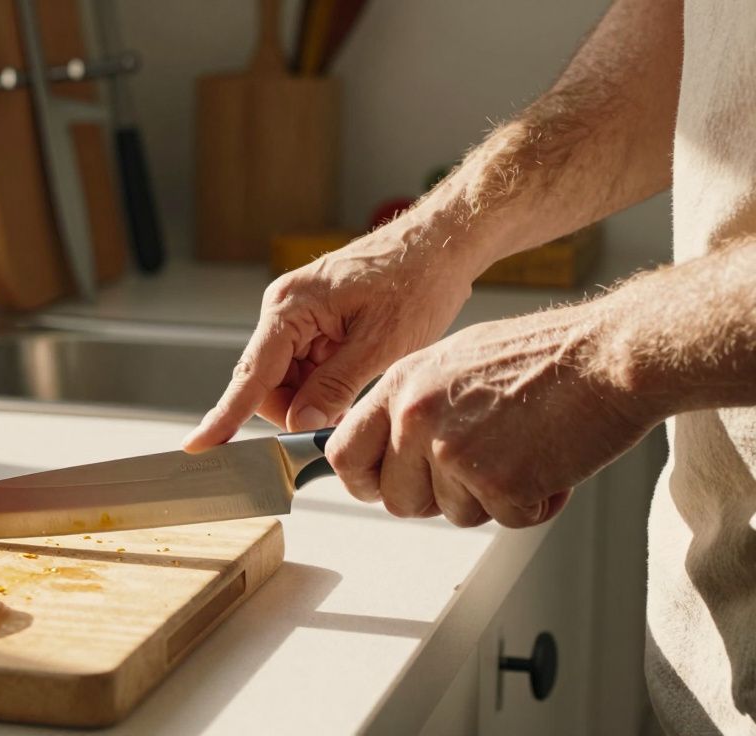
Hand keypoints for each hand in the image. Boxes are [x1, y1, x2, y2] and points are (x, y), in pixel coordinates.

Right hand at [183, 217, 479, 450]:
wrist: (440, 246)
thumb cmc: (417, 281)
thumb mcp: (382, 343)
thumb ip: (335, 386)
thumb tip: (299, 424)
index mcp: (291, 308)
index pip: (250, 375)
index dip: (225, 416)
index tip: (200, 445)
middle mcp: (285, 310)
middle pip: (265, 384)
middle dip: (294, 410)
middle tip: (337, 420)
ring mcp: (298, 317)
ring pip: (286, 381)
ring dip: (313, 399)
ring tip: (357, 388)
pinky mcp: (314, 323)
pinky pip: (304, 368)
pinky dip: (324, 386)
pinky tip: (353, 380)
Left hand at [324, 302, 656, 527]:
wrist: (608, 353)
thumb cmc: (542, 355)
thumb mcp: (452, 363)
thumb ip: (412, 406)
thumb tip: (383, 445)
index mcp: (401, 387)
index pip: (344, 454)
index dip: (362, 482)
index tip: (379, 488)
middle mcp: (416, 419)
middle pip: (396, 499)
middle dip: (435, 499)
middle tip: (479, 471)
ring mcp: (453, 452)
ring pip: (453, 514)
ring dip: (491, 498)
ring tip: (524, 449)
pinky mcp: (497, 481)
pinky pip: (505, 520)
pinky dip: (534, 504)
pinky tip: (551, 461)